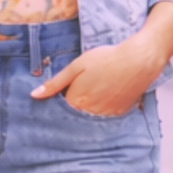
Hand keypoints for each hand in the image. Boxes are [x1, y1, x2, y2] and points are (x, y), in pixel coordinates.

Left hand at [31, 33, 166, 118]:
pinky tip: (111, 90)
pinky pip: (106, 113)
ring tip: (101, 84)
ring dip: (92, 103)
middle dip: (78, 99)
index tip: (74, 83)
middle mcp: (90, 112)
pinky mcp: (119, 113)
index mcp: (76, 101)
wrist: (138, 60)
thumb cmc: (106, 59)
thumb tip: (34, 95)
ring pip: (91, 113)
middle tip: (90, 82)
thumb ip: (55, 83)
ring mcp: (106, 114)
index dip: (66, 93)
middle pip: (77, 111)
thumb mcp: (76, 66)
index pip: (62, 105)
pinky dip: (105, 105)